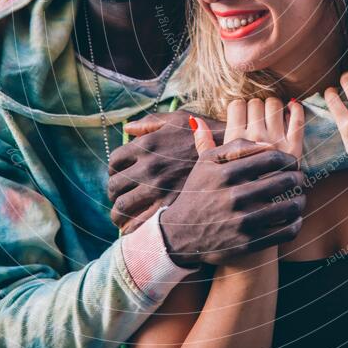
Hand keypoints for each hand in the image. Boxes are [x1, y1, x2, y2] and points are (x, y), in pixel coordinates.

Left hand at [107, 109, 224, 233]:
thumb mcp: (178, 119)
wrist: (232, 156)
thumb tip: (127, 128)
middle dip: (114, 193)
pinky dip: (130, 229)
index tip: (119, 176)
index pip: (114, 161)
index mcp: (146, 144)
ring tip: (121, 217)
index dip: (114, 170)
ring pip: (121, 207)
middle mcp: (148, 166)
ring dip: (117, 214)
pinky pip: (138, 224)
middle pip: (114, 186)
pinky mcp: (169, 207)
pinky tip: (134, 229)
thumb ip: (150, 122)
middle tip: (119, 198)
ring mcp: (157, 188)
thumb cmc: (205, 134)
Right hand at [160, 98, 304, 266]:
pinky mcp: (249, 243)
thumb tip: (252, 127)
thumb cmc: (198, 193)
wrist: (181, 235)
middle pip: (283, 180)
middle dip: (297, 178)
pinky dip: (295, 223)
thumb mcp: (205, 164)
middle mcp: (235, 196)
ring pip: (288, 206)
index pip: (271, 157)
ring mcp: (243, 221)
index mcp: (226, 172)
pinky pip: (285, 231)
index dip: (287, 159)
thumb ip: (229, 145)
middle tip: (299, 177)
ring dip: (300, 200)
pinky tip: (294, 218)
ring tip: (300, 197)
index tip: (291, 162)